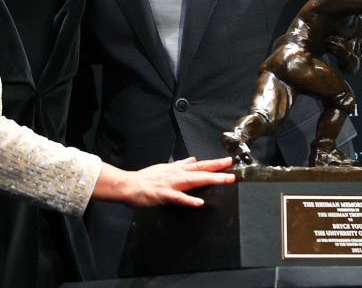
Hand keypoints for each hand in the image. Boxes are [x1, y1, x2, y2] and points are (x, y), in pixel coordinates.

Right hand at [94, 157, 235, 207]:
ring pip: (193, 181)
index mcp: (177, 169)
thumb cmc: (145, 178)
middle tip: (232, 172)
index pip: (199, 165)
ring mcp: (170, 184)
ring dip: (209, 180)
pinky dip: (188, 200)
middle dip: (217, 171)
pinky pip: (178, 198)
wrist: (128, 185)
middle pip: (200, 172)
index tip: (228, 161)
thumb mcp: (165, 167)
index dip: (214, 163)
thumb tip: (193, 159)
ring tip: (223, 181)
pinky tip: (199, 202)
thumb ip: (180, 164)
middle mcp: (176, 174)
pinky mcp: (163, 194)